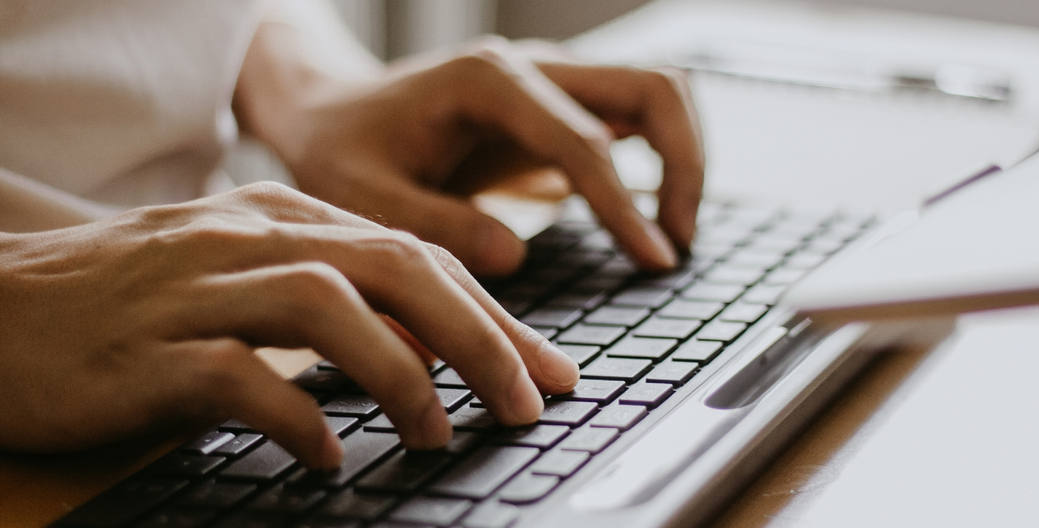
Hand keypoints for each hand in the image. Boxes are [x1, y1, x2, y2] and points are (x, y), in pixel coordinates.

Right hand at [0, 183, 578, 468]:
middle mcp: (248, 236)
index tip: (546, 369)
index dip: (493, 313)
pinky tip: (326, 459)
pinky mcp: (144, 350)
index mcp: (282, 218)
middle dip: (479, 335)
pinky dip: (296, 417)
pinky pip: (236, 376)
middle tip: (527, 402)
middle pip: (393, 266)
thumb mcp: (245, 280)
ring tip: (437, 432)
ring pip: (327, 305)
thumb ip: (333, 301)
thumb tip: (429, 351)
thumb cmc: (134, 303)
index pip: (415, 253)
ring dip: (401, 373)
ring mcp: (195, 287)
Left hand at [236, 35, 704, 275]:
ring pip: (658, 93)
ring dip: (684, 158)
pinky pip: (634, 118)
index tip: (653, 260)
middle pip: (654, 87)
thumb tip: (516, 254)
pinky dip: (659, 161)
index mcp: (488, 82)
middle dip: (685, 164)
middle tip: (675, 244)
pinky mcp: (557, 107)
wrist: (331, 112)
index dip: (625, 205)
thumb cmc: (342, 151)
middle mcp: (532, 68)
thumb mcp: (364, 195)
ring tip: (670, 236)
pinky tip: (644, 221)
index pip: (586, 139)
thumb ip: (435, 223)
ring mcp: (552, 82)